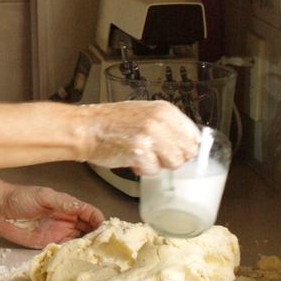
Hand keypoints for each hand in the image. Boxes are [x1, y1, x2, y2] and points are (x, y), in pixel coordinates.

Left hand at [0, 183, 104, 248]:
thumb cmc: (20, 197)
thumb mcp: (43, 196)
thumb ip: (62, 203)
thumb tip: (80, 208)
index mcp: (68, 206)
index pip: (91, 214)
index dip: (100, 222)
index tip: (107, 232)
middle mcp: (67, 220)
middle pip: (89, 230)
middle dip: (98, 238)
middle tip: (107, 250)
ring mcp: (59, 233)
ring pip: (80, 242)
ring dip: (88, 249)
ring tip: (97, 258)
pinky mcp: (49, 245)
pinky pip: (65, 251)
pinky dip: (73, 256)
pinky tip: (78, 262)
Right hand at [76, 99, 199, 176]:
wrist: (85, 128)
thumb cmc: (111, 123)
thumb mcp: (145, 114)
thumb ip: (167, 125)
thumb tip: (186, 143)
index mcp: (165, 110)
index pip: (194, 135)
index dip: (183, 146)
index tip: (171, 149)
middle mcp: (161, 120)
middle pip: (188, 152)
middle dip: (172, 157)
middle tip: (154, 153)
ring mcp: (151, 135)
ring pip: (174, 163)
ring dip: (158, 164)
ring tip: (141, 155)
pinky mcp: (140, 151)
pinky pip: (154, 171)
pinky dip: (142, 170)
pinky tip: (131, 159)